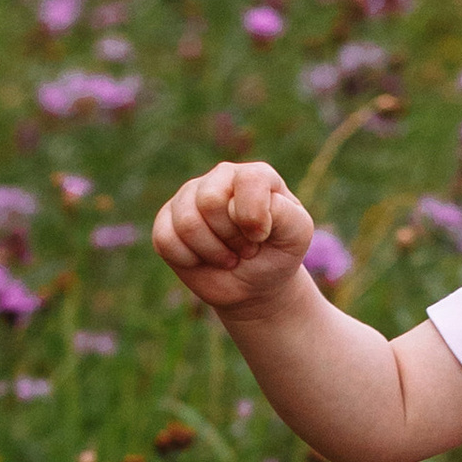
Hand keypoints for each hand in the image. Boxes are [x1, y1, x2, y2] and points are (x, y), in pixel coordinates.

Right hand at [152, 156, 316, 309]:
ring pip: (187, 223)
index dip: (253, 218)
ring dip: (212, 252)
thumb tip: (236, 208)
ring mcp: (189, 198)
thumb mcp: (296, 234)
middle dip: (231, 237)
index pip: (247, 181)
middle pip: (210, 201)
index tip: (262, 237)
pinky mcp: (166, 223)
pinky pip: (165, 239)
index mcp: (253, 175)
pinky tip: (204, 260)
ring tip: (228, 256)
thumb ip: (282, 212)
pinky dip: (189, 260)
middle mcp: (218, 178)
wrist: (256, 286)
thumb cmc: (277, 254)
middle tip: (245, 248)